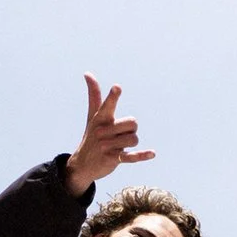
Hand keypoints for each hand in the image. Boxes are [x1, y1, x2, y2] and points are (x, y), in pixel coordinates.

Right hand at [63, 75, 154, 196]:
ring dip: (131, 143)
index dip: (113, 97)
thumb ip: (94, 95)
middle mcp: (103, 130)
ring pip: (134, 139)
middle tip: (121, 134)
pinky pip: (131, 156)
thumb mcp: (92, 116)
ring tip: (120, 146)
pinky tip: (152, 153)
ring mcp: (107, 145)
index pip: (107, 105)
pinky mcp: (113, 159)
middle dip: (132, 128)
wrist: (83, 164)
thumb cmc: (91, 135)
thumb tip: (88, 73)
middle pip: (132, 123)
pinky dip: (142, 155)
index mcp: (100, 118)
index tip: (117, 88)